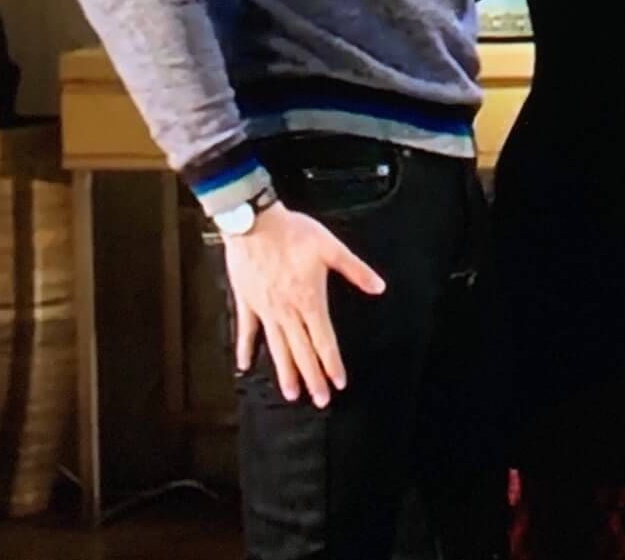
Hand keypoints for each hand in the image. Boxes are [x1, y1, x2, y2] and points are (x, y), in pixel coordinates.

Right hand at [225, 203, 386, 406]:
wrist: (254, 223)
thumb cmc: (293, 234)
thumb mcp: (332, 248)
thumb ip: (356, 270)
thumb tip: (379, 287)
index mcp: (309, 301)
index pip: (324, 341)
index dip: (332, 364)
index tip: (338, 383)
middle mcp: (286, 312)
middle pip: (302, 352)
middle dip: (312, 378)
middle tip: (319, 400)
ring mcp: (264, 310)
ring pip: (277, 348)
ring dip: (285, 372)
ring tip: (290, 393)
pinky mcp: (247, 302)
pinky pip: (246, 331)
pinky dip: (245, 349)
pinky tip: (245, 366)